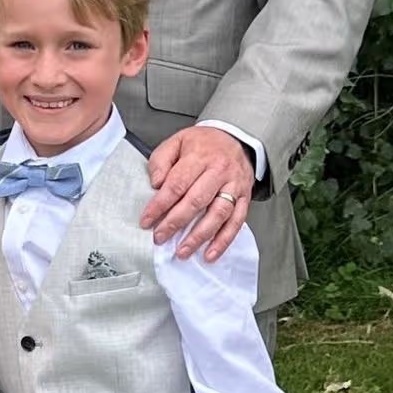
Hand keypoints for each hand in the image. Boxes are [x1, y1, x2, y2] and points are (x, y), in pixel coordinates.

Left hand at [142, 127, 253, 260]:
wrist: (237, 138)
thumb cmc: (203, 144)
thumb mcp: (177, 141)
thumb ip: (161, 160)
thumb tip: (156, 183)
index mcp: (200, 156)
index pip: (177, 184)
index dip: (160, 205)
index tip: (147, 221)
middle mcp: (219, 171)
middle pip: (196, 201)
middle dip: (175, 223)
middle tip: (160, 238)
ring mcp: (235, 186)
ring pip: (217, 214)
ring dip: (199, 237)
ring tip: (182, 251)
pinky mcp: (245, 198)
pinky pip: (236, 222)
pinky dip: (223, 241)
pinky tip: (210, 254)